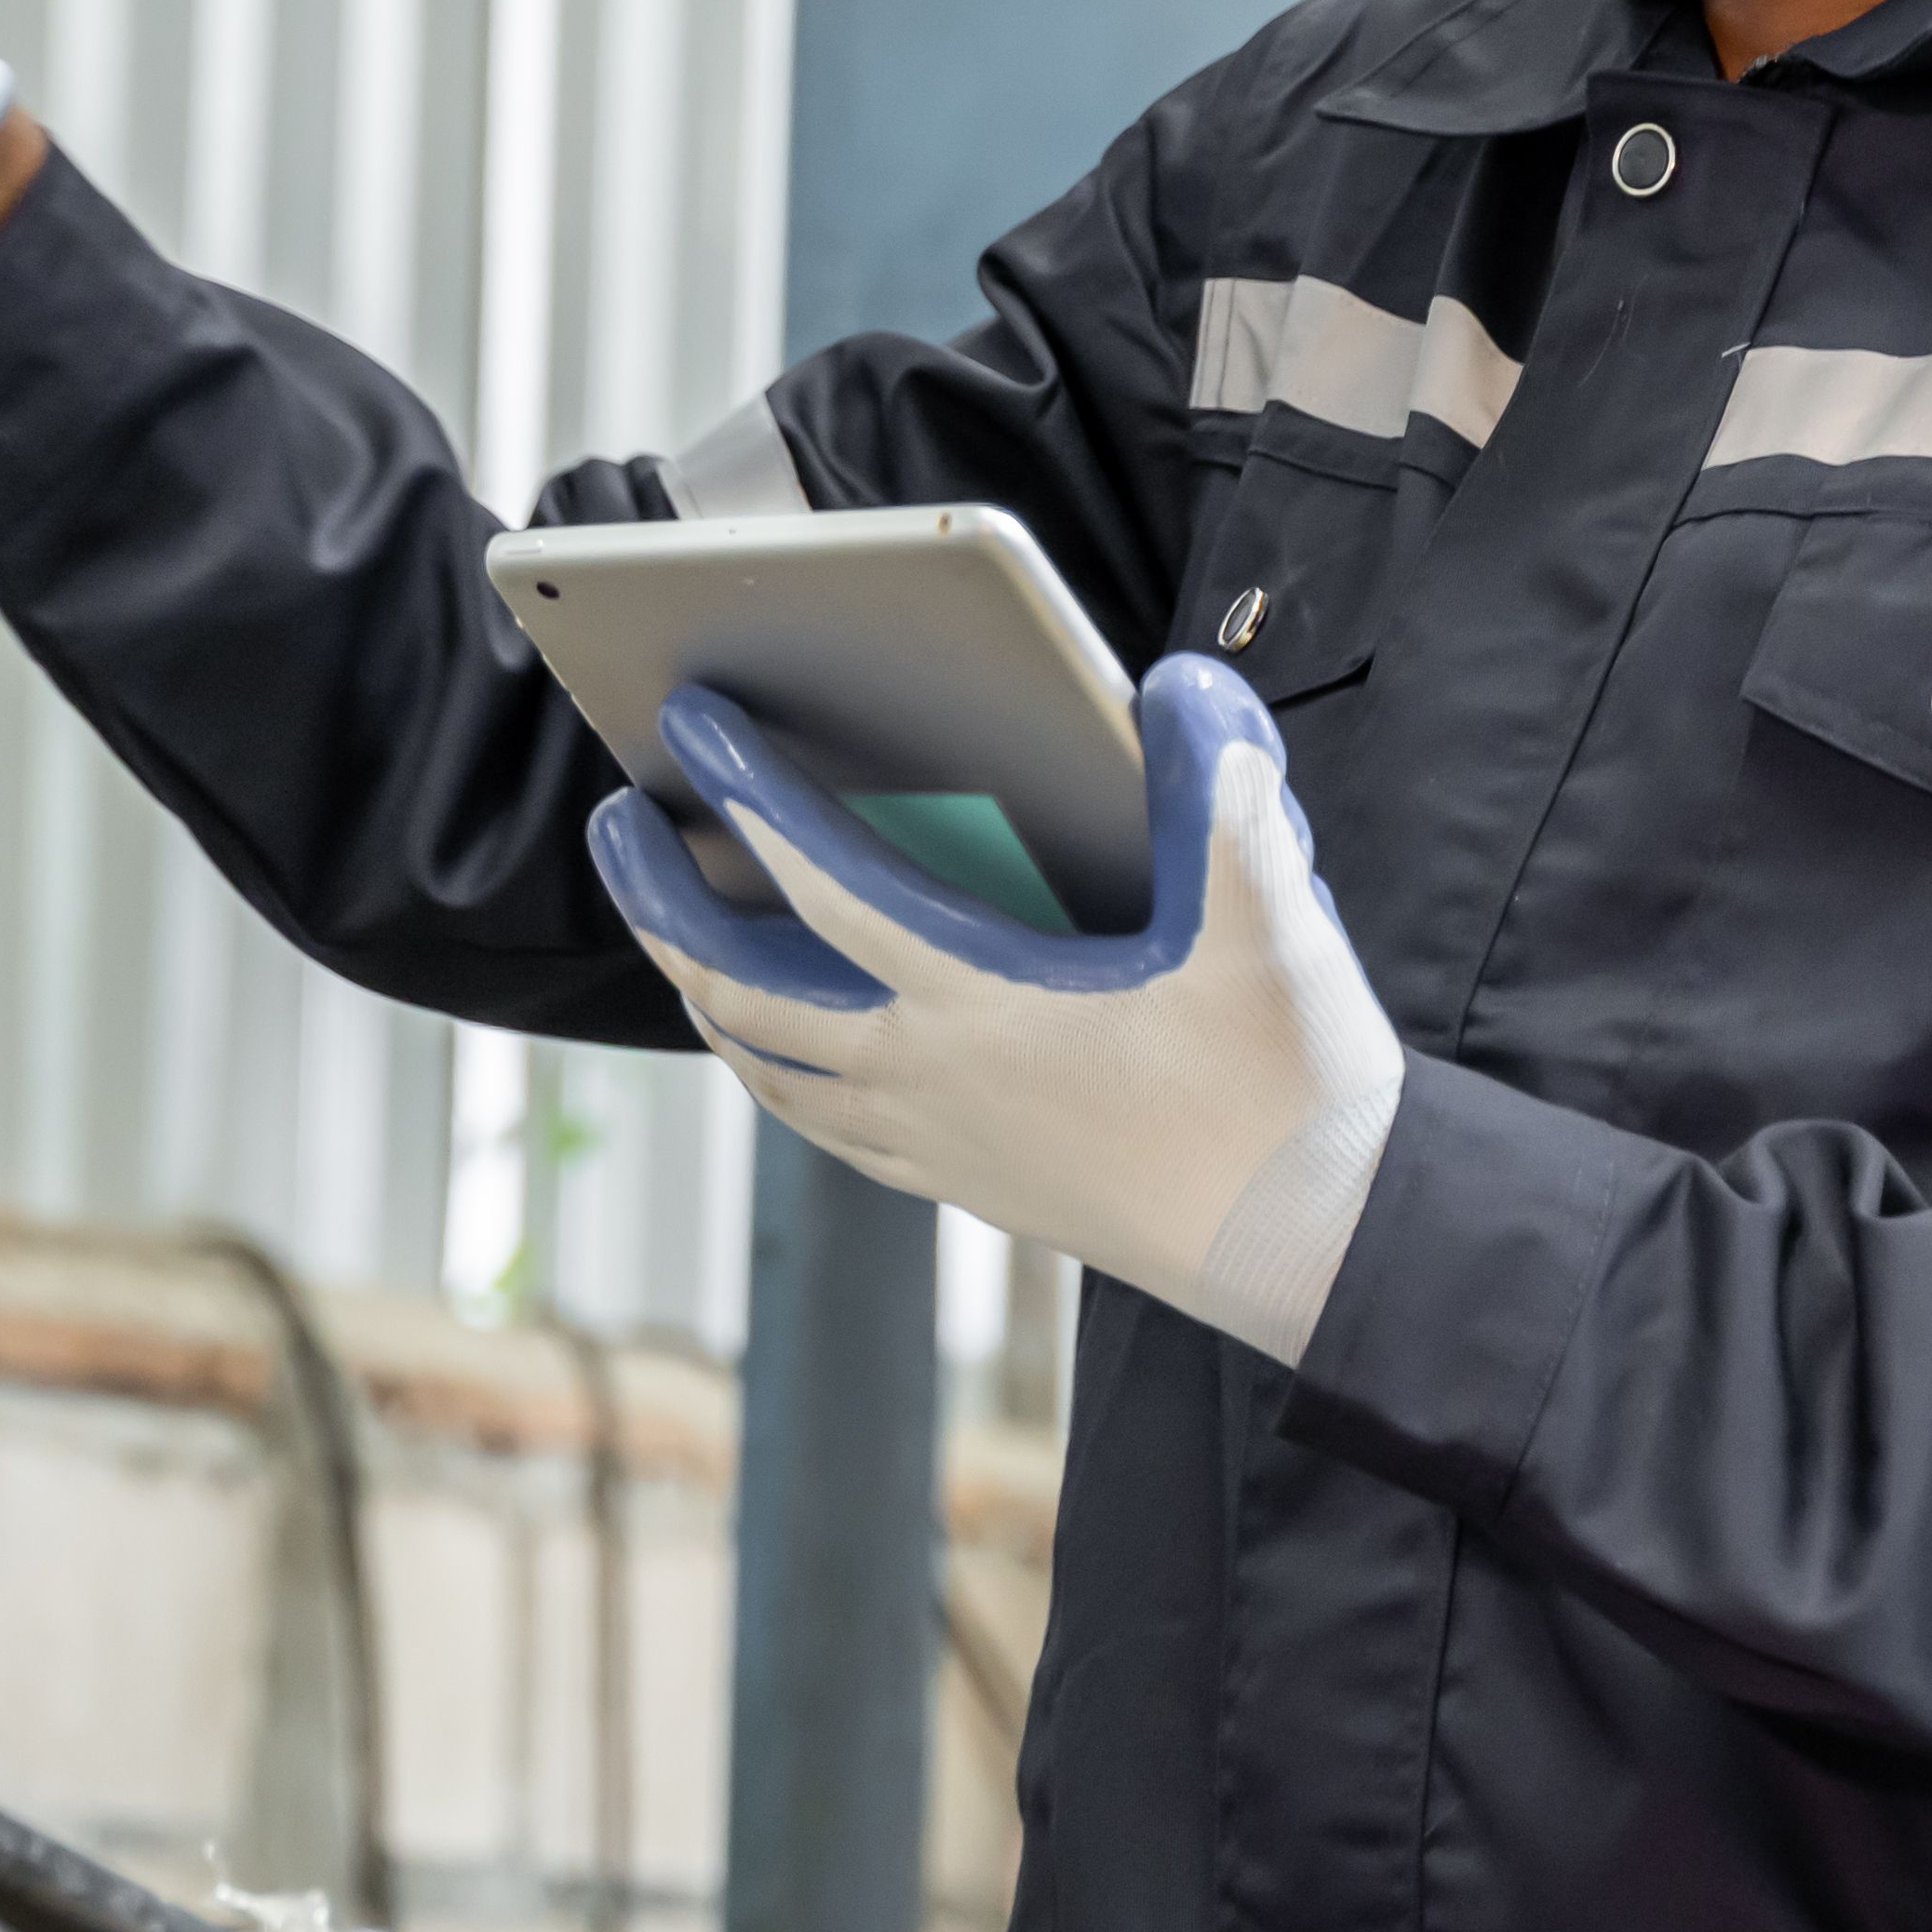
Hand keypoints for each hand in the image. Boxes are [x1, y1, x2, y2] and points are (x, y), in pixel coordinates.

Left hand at [590, 661, 1402, 1359]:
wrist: (1315, 1249)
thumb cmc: (1288, 1088)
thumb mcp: (1267, 918)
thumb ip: (1219, 789)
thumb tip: (1178, 681)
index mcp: (980, 1007)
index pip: (827, 884)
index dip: (748, 794)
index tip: (686, 723)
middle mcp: (929, 1083)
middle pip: (742, 990)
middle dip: (663, 901)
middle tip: (617, 820)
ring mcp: (936, 1145)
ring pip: (767, 1067)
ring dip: (703, 989)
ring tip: (673, 924)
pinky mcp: (966, 1185)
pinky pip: (820, 1124)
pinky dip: (770, 1067)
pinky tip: (774, 1038)